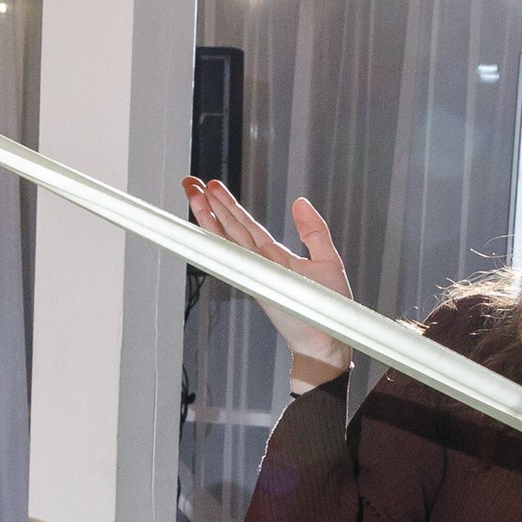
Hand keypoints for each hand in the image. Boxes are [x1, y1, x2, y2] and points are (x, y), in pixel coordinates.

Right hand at [179, 175, 354, 379]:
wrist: (327, 339)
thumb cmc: (329, 308)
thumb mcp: (327, 259)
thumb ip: (313, 230)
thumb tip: (300, 202)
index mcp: (275, 257)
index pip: (247, 226)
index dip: (230, 206)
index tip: (214, 187)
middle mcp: (260, 263)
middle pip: (230, 227)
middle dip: (211, 203)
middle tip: (192, 182)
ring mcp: (254, 271)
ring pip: (226, 236)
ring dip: (208, 214)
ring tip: (192, 192)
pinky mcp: (254, 279)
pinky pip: (233, 253)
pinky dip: (216, 237)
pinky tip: (203, 222)